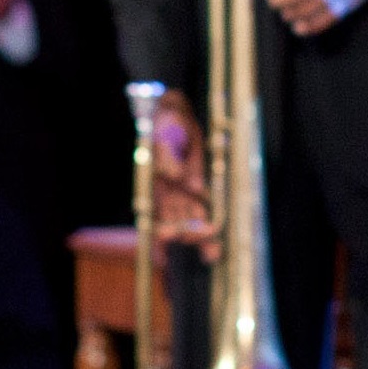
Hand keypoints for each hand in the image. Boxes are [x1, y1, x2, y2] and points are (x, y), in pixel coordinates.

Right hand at [150, 90, 214, 256]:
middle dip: (189, 233)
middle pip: (174, 222)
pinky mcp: (195, 188)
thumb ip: (169, 155)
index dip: (160, 229)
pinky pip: (202, 210)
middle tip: (207, 239)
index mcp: (153, 182)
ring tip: (213, 254)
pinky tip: (214, 245)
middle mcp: (165, 192)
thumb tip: (176, 177)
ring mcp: (180, 193)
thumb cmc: (167, 121)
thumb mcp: (166, 131)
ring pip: (189, 221)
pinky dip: (207, 227)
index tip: (170, 238)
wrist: (176, 114)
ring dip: (201, 238)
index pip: (154, 212)